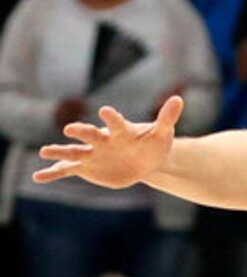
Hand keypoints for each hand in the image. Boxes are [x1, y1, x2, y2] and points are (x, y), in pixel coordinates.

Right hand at [35, 95, 183, 190]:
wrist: (145, 160)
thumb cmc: (152, 144)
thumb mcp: (162, 133)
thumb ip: (167, 118)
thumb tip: (179, 99)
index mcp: (120, 131)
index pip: (115, 122)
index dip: (111, 117)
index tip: (105, 111)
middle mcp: (101, 140)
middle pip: (89, 135)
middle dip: (80, 132)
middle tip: (69, 130)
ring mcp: (92, 153)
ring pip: (73, 152)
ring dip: (59, 152)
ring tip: (44, 152)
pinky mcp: (87, 167)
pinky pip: (67, 170)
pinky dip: (52, 173)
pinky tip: (37, 177)